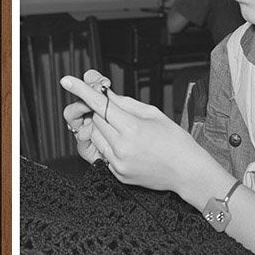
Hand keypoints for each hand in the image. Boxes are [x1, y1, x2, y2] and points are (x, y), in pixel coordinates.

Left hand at [59, 75, 217, 197]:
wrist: (186, 171)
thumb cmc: (175, 141)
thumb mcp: (153, 114)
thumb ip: (126, 104)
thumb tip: (106, 94)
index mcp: (132, 128)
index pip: (100, 104)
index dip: (82, 91)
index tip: (67, 81)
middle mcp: (122, 146)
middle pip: (97, 120)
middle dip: (105, 114)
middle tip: (123, 117)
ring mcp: (119, 162)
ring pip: (97, 136)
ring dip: (106, 130)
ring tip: (129, 135)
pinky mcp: (118, 173)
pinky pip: (104, 153)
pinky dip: (111, 147)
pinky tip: (132, 149)